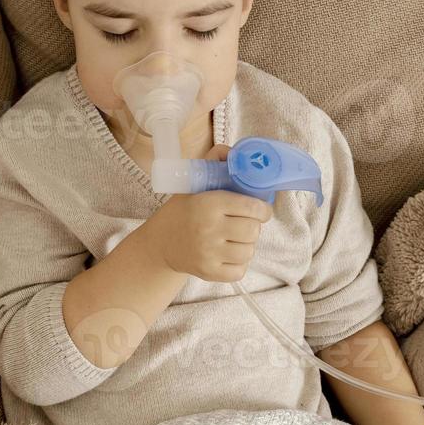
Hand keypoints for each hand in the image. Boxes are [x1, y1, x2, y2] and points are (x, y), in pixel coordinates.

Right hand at [139, 143, 272, 282]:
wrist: (161, 243)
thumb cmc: (184, 209)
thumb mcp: (194, 183)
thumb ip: (215, 162)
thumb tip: (235, 152)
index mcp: (209, 203)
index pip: (252, 207)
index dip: (263, 209)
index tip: (261, 210)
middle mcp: (209, 228)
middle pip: (253, 231)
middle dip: (253, 226)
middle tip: (245, 223)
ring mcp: (208, 253)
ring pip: (249, 251)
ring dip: (246, 245)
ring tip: (235, 238)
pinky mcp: (208, 272)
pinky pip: (240, 271)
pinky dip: (238, 263)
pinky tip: (229, 253)